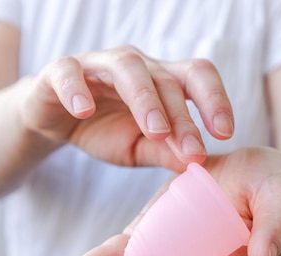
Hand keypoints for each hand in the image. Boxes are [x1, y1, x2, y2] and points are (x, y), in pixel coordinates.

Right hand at [20, 45, 234, 169]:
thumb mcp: (142, 148)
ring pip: (126, 66)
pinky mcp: (59, 71)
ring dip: (144, 99)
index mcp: (161, 81)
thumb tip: (199, 165)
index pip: (196, 77)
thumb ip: (168, 152)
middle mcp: (136, 66)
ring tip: (155, 132)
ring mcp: (98, 65)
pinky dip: (76, 88)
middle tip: (193, 150)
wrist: (55, 121)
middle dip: (182, 116)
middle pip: (166, 78)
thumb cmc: (105, 129)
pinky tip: (83, 111)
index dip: (215, 99)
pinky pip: (68, 71)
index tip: (225, 133)